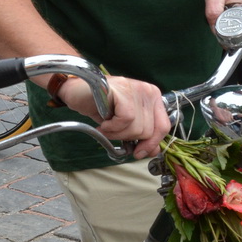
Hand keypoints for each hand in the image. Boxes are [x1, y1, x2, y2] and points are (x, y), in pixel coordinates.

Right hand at [53, 74, 169, 158]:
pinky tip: (104, 123)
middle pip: (148, 131)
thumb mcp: (125, 124)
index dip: (152, 144)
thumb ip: (141, 135)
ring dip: (117, 134)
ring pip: (137, 128)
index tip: (139, 152)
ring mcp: (136, 88)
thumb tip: (153, 152)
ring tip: (106, 126)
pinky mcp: (123, 90)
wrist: (77, 92)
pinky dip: (112, 127)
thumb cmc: (100, 107)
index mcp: (153, 98)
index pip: (163, 126)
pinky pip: (126, 119)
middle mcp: (148, 91)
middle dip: (127, 138)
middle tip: (112, 132)